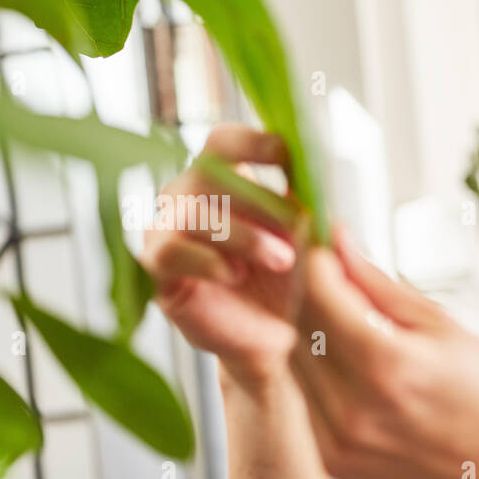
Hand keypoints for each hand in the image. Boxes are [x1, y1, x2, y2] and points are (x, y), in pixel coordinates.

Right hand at [140, 124, 303, 388]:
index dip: (252, 143)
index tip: (286, 155)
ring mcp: (169, 229)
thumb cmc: (289, 281)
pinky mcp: (158, 268)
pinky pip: (170, 251)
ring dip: (244, 235)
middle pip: (210, 172)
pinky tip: (235, 274)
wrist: (273, 335)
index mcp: (226, 180)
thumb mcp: (309, 245)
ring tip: (281, 260)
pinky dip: (207, 260)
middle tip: (299, 227)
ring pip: (194, 212)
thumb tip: (320, 202)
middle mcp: (189, 196)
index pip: (225, 143)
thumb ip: (311, 217)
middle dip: (259, 201)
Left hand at [286, 225, 478, 478]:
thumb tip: (338, 241)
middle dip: (306, 291)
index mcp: (387, 364)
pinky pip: (300, 400)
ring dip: (303, 331)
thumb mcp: (444, 327)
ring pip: (290, 363)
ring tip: (337, 318)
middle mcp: (353, 407)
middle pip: (296, 326)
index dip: (315, 259)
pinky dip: (310, 373)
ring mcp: (337, 440)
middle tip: (325, 273)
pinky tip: (339, 362)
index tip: (322, 244)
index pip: (318, 293)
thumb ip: (380, 286)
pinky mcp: (331, 461)